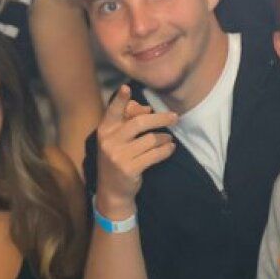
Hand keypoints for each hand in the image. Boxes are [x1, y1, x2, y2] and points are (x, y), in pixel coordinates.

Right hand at [93, 85, 177, 217]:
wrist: (112, 190)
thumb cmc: (118, 158)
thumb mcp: (117, 139)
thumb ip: (128, 121)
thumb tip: (146, 108)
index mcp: (104, 130)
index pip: (113, 111)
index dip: (120, 99)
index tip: (126, 88)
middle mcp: (109, 141)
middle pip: (139, 122)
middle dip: (160, 119)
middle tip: (174, 118)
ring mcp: (118, 156)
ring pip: (150, 140)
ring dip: (165, 138)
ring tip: (169, 139)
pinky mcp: (129, 169)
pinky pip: (154, 155)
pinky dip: (166, 151)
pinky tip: (170, 148)